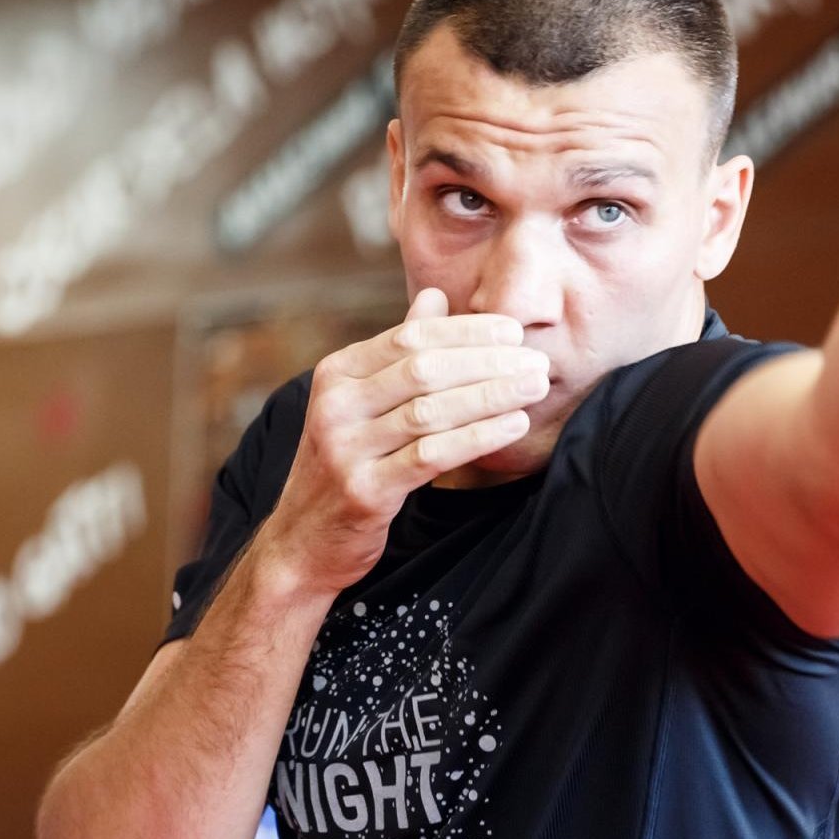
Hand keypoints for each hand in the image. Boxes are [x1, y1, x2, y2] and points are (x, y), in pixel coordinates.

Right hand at [255, 288, 548, 593]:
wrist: (303, 542)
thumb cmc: (345, 464)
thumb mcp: (361, 402)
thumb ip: (397, 352)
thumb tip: (434, 296)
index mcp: (337, 373)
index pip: (410, 337)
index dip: (466, 331)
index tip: (513, 332)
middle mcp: (336, 405)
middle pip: (425, 370)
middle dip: (488, 362)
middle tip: (536, 361)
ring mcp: (346, 448)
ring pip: (432, 411)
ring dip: (492, 395)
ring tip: (535, 386)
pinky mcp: (364, 490)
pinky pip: (432, 456)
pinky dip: (478, 436)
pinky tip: (514, 425)